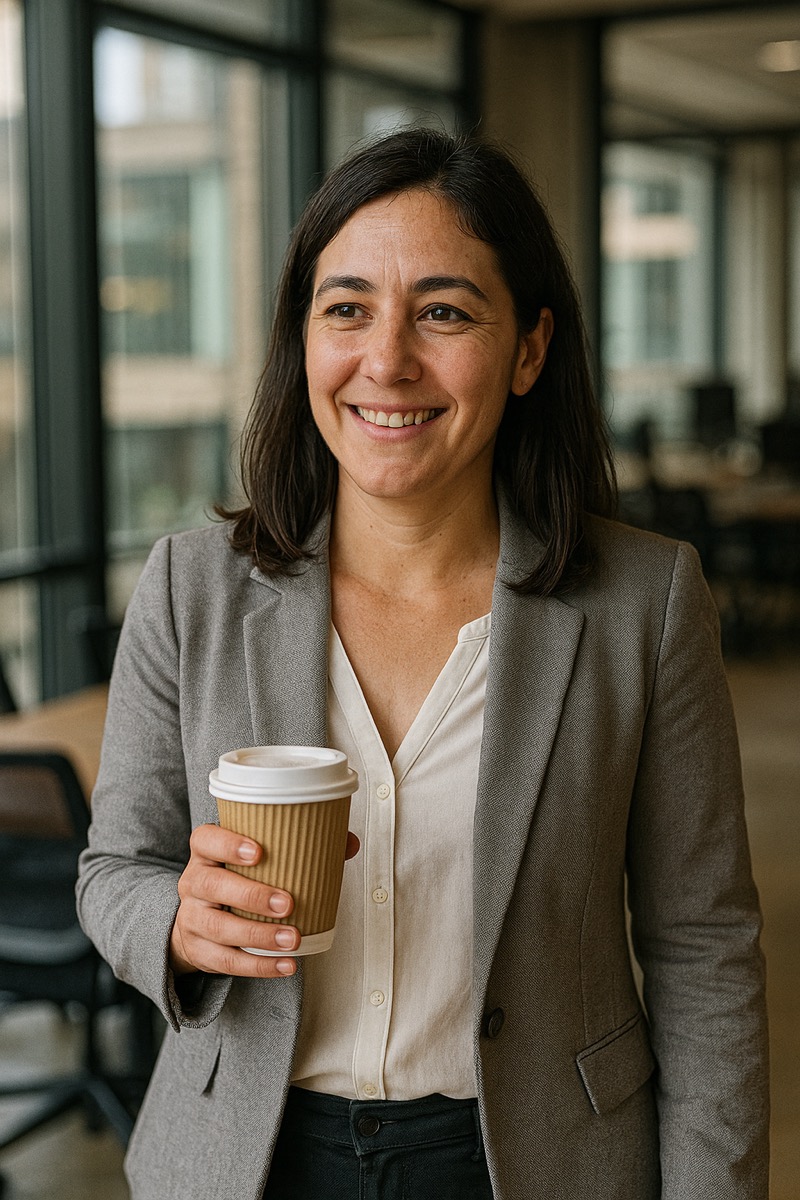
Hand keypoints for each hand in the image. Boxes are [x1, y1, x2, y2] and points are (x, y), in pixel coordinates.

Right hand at [169, 824, 359, 979]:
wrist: (198, 921)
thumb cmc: (237, 880)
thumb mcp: (254, 860)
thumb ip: (300, 848)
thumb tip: (348, 843)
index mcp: (206, 854)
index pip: (205, 840)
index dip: (227, 844)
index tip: (258, 852)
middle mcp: (194, 883)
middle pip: (212, 885)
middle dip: (252, 895)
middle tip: (288, 903)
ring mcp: (193, 918)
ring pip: (219, 928)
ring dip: (258, 936)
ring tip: (292, 939)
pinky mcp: (199, 951)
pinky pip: (226, 961)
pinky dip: (259, 965)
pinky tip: (285, 965)